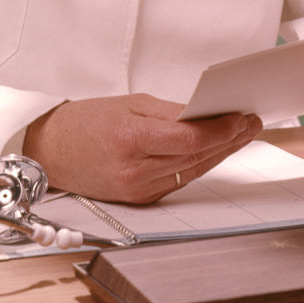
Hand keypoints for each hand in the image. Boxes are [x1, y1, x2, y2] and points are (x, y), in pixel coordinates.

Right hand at [22, 93, 261, 202]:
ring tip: (242, 133)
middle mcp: (136, 171)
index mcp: (131, 140)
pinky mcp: (141, 199)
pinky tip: (216, 150)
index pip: (189, 140)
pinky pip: (179, 180)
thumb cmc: (87, 122)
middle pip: (196, 157)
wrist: (51, 152)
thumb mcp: (129, 103)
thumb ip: (171, 112)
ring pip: (192, 171)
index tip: (241, 116)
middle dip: (228, 139)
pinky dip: (199, 164)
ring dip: (220, 152)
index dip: (221, 130)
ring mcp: (139, 190)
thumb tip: (207, 114)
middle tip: (251, 122)